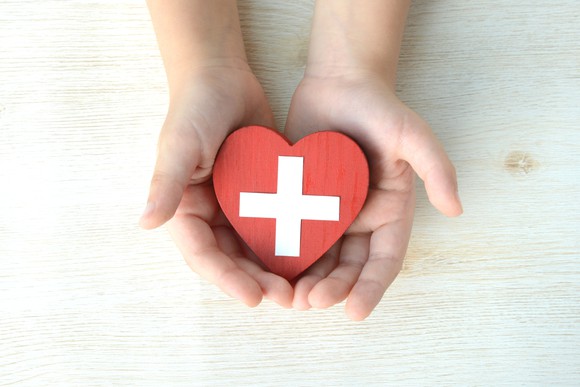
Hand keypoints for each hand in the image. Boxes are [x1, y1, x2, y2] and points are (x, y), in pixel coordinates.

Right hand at [141, 63, 293, 307]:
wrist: (223, 76)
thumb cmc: (195, 107)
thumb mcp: (179, 144)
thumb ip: (165, 183)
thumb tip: (146, 222)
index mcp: (184, 209)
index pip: (203, 255)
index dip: (226, 279)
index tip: (254, 298)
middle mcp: (209, 214)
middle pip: (232, 259)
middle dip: (257, 281)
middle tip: (286, 297)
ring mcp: (235, 206)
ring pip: (255, 248)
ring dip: (275, 269)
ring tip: (301, 288)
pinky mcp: (260, 194)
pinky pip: (273, 224)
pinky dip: (289, 242)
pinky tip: (312, 256)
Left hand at [285, 70, 462, 319]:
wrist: (339, 82)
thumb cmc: (380, 108)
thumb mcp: (413, 136)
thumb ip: (436, 168)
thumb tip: (457, 209)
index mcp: (390, 212)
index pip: (384, 260)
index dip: (372, 287)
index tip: (356, 312)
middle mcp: (361, 219)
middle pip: (348, 266)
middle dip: (334, 288)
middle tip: (312, 302)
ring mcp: (329, 212)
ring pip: (319, 257)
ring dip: (307, 280)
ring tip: (292, 297)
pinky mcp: (301, 200)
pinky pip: (293, 232)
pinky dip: (284, 254)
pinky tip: (269, 269)